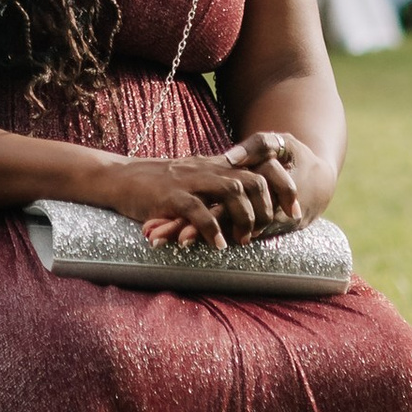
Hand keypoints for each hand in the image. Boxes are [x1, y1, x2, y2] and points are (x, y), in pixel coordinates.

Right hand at [92, 142, 290, 250]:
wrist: (118, 178)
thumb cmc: (154, 184)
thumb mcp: (190, 178)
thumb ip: (214, 186)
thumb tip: (242, 204)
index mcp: (213, 165)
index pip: (257, 168)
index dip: (281, 188)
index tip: (293, 210)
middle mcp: (206, 169)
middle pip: (252, 178)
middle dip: (268, 206)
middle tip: (270, 230)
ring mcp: (189, 181)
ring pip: (232, 191)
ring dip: (244, 218)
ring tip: (245, 240)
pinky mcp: (170, 196)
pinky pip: (199, 211)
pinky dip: (212, 230)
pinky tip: (218, 246)